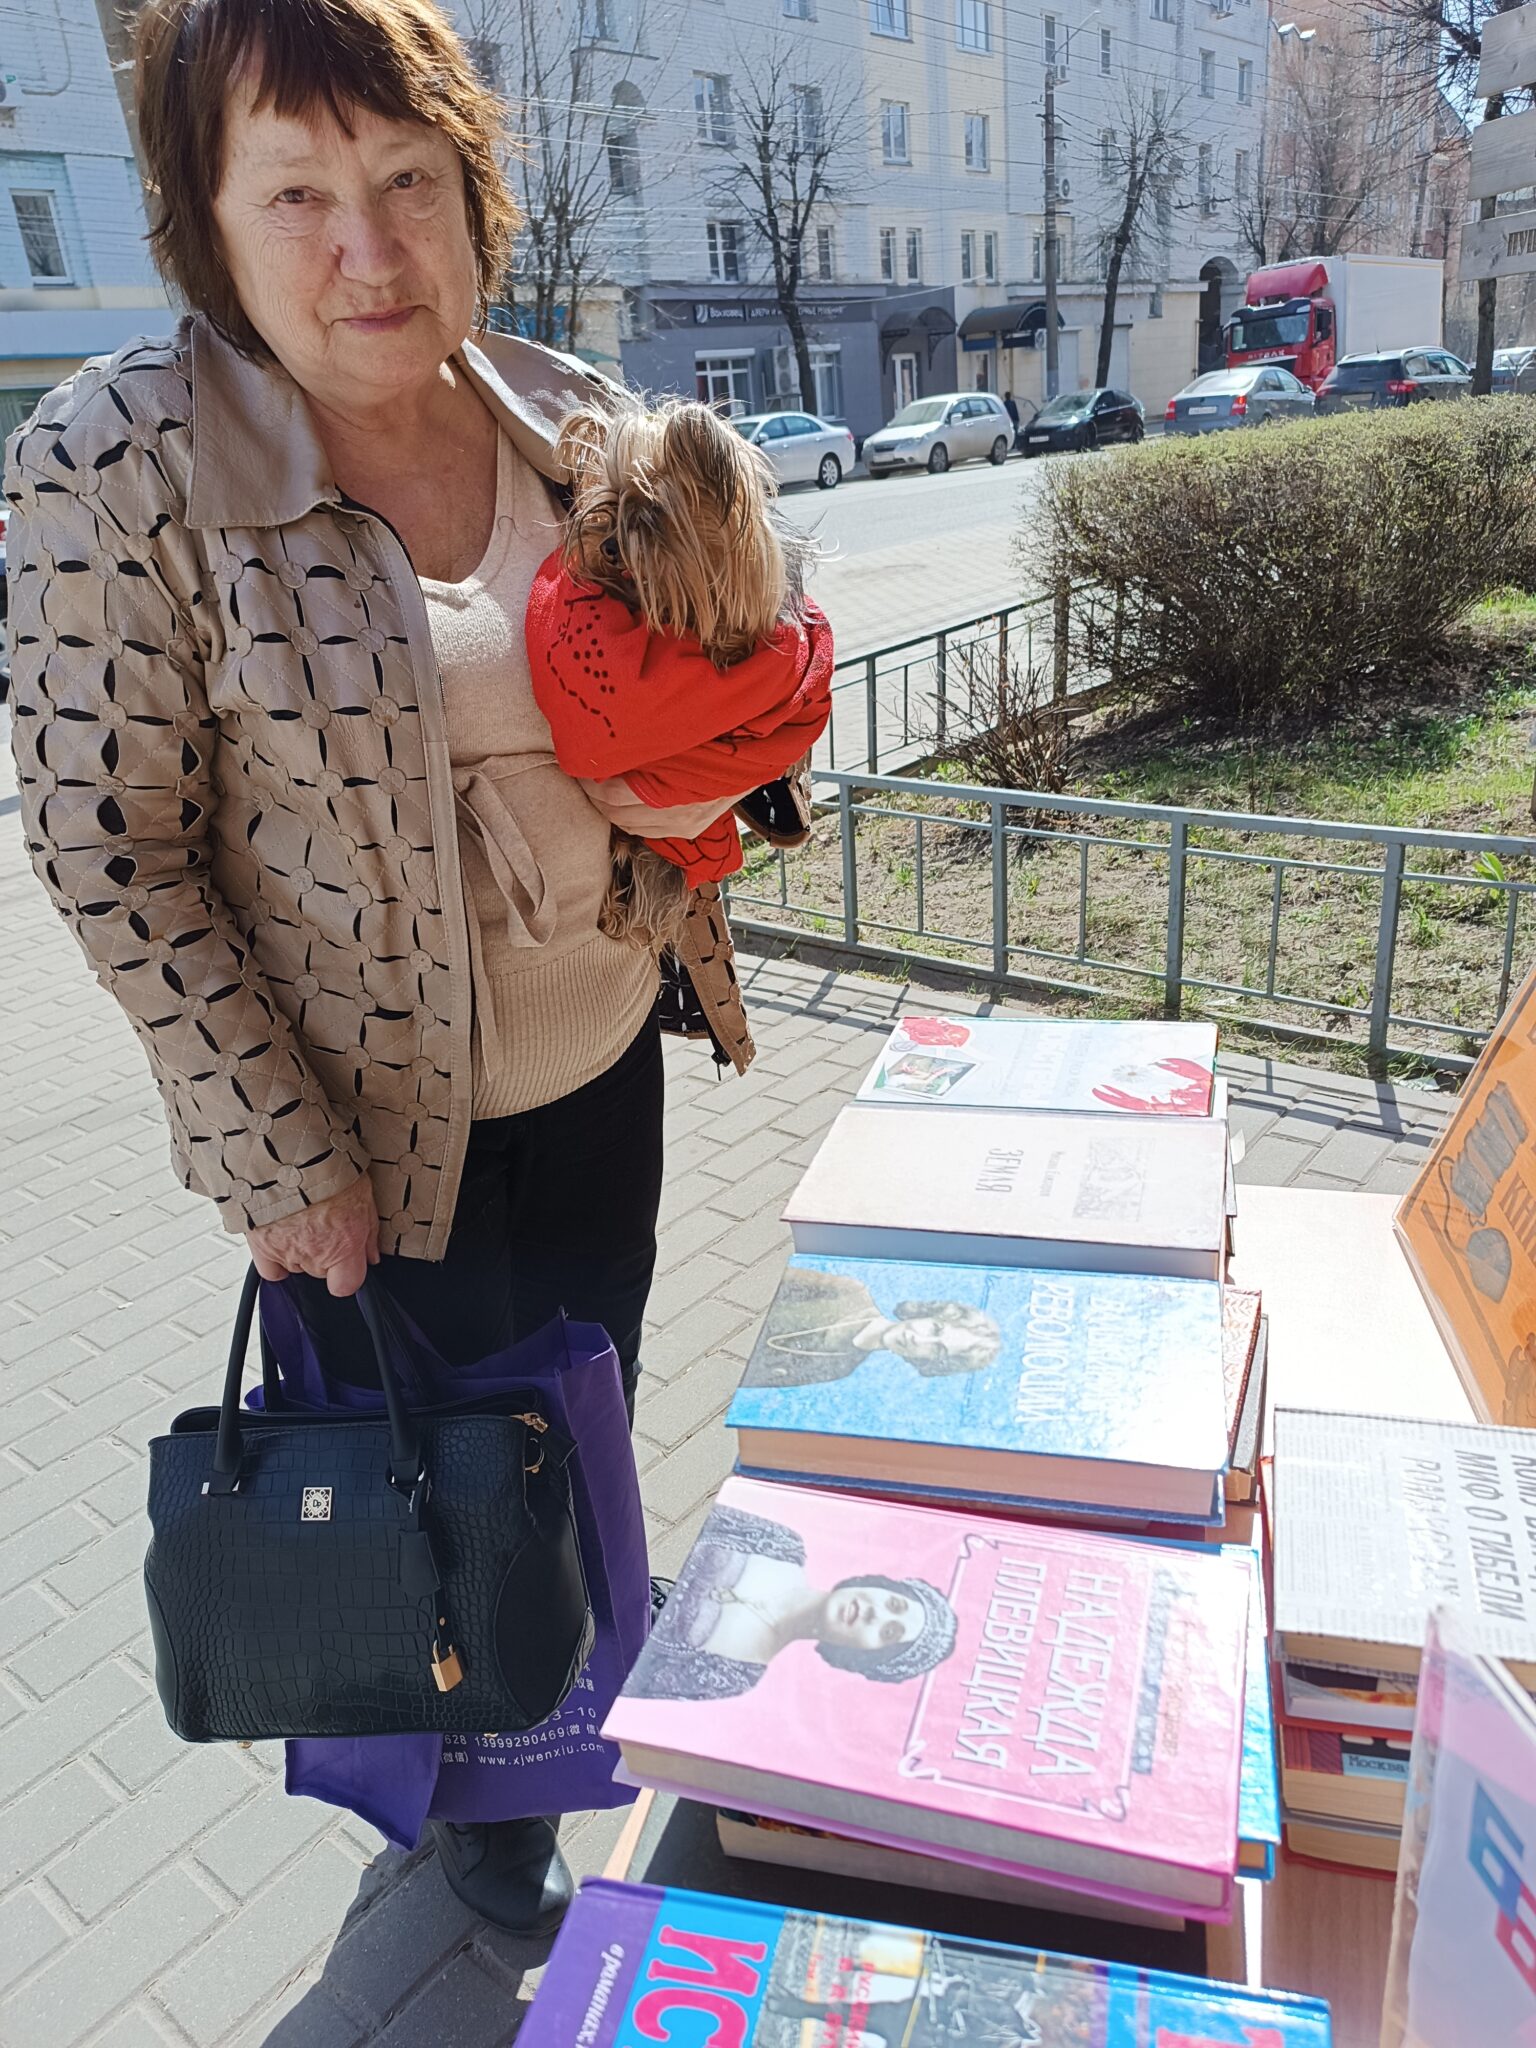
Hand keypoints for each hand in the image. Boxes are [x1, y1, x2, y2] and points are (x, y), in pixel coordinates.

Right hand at [246, 1175, 380, 1296]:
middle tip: (323, 1224)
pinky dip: (275, 1261)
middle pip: (321, 1271)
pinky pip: (270, 1270)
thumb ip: (369, 1232)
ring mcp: (287, 1252)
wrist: (288, 1154)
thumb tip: (372, 1255)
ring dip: (301, 1250)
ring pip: (297, 1266)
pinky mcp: (262, 1246)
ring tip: (301, 1220)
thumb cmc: (327, 1169)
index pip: (347, 1285)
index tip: (348, 1262)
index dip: (348, 1274)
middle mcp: (315, 1254)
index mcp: (344, 1245)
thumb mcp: (363, 1194)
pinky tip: (282, 1242)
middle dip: (325, 1253)